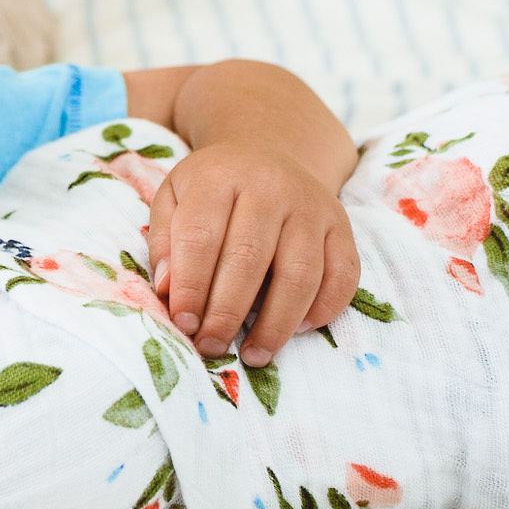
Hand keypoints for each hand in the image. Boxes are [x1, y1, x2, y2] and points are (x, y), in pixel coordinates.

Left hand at [147, 143, 360, 367]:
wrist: (271, 153)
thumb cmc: (215, 190)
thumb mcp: (175, 198)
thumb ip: (165, 242)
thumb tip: (167, 290)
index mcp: (219, 177)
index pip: (200, 237)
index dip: (190, 287)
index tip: (184, 325)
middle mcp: (270, 186)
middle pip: (249, 258)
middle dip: (227, 313)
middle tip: (212, 346)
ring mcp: (311, 205)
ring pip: (300, 273)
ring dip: (276, 323)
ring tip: (255, 354)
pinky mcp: (341, 225)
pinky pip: (343, 274)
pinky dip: (323, 309)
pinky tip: (297, 329)